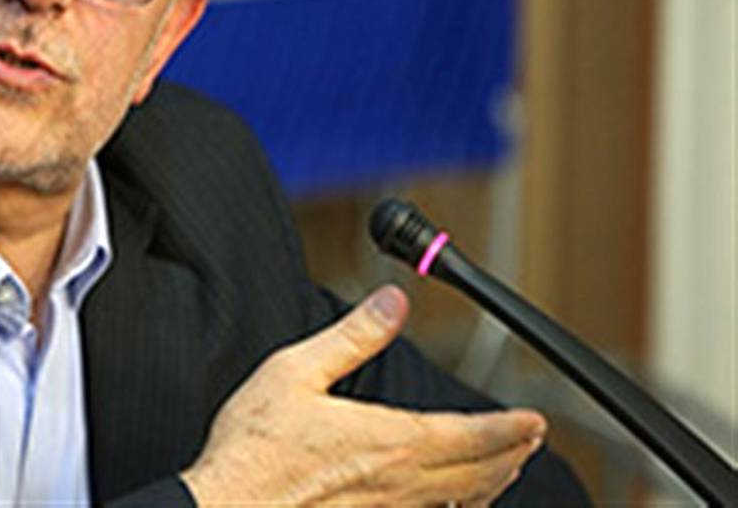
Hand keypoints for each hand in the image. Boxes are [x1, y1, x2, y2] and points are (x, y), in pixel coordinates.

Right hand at [180, 285, 546, 505]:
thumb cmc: (253, 449)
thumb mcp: (294, 373)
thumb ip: (352, 337)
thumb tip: (393, 301)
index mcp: (387, 440)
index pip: (470, 435)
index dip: (509, 428)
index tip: (534, 420)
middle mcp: (398, 484)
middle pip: (476, 473)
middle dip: (511, 454)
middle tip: (532, 438)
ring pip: (460, 503)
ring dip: (492, 483)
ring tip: (506, 469)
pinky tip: (454, 504)